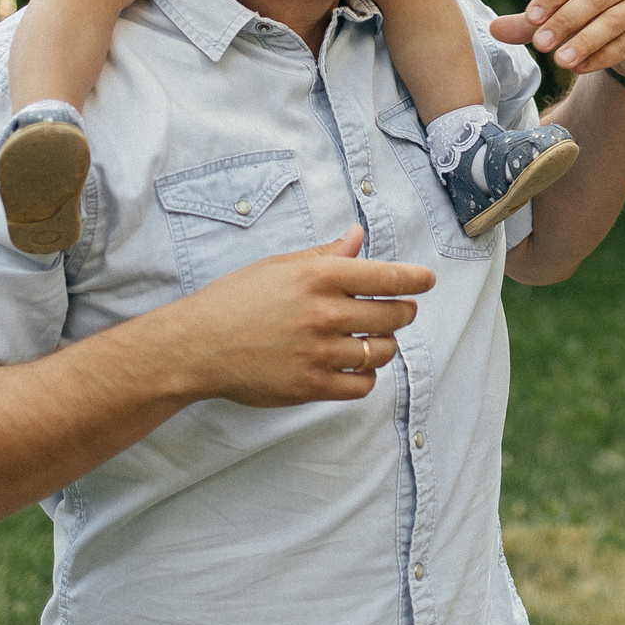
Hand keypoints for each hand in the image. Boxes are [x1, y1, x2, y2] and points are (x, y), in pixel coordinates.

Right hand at [169, 227, 433, 404]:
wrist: (197, 346)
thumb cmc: (235, 300)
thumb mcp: (279, 267)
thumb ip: (325, 255)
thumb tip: (357, 238)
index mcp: (320, 277)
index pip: (387, 277)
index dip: (415, 280)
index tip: (427, 281)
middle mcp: (325, 313)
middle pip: (393, 316)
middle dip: (403, 312)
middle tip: (400, 311)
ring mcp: (320, 353)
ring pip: (381, 352)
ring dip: (385, 345)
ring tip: (374, 338)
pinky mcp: (311, 386)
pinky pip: (362, 385)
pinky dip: (366, 375)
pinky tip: (355, 366)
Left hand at [489, 0, 624, 77]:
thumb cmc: (586, 19)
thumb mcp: (555, 17)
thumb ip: (527, 22)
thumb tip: (493, 29)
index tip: (531, 19)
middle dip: (564, 22)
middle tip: (540, 45)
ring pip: (611, 23)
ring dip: (583, 42)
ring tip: (559, 62)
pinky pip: (624, 44)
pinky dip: (601, 57)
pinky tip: (579, 68)